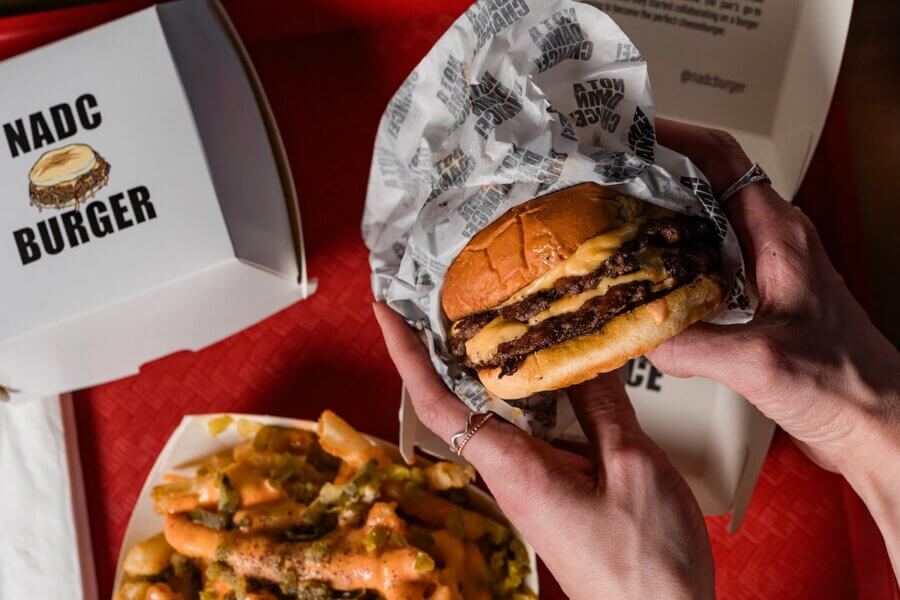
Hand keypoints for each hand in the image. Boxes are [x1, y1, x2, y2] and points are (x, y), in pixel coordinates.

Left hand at [375, 303, 713, 599]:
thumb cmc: (647, 562)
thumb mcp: (632, 468)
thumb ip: (603, 408)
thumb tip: (582, 358)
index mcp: (514, 470)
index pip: (438, 403)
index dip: (407, 354)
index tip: (387, 313)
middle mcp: (511, 477)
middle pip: (465, 400)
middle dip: (452, 347)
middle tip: (457, 295)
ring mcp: (532, 486)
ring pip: (505, 414)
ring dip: (505, 369)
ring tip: (518, 320)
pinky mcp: (555, 492)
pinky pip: (535, 433)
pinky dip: (543, 396)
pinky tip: (566, 376)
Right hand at [647, 120, 899, 575]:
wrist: (880, 424)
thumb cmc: (847, 384)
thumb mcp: (760, 362)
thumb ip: (692, 345)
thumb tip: (633, 333)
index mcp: (779, 237)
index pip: (724, 160)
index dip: (679, 136)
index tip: (635, 131)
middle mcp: (774, 246)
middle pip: (709, 188)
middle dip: (658, 177)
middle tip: (611, 184)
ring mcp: (768, 274)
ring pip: (706, 228)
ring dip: (663, 224)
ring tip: (617, 233)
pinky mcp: (761, 304)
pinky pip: (708, 270)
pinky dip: (673, 269)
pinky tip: (647, 293)